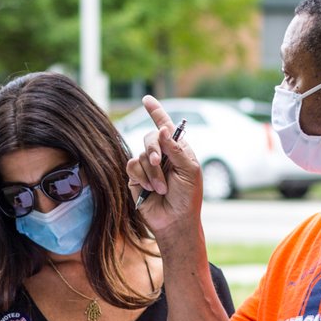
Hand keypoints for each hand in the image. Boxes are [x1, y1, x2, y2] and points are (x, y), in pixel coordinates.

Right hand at [125, 96, 202, 235]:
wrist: (175, 221)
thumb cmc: (188, 197)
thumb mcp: (189, 171)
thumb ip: (176, 150)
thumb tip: (164, 129)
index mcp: (177, 150)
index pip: (166, 127)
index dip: (156, 112)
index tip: (147, 99)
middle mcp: (161, 156)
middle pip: (150, 137)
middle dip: (153, 149)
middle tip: (158, 162)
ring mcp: (147, 167)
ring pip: (140, 154)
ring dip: (151, 172)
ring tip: (161, 189)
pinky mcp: (135, 178)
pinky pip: (132, 166)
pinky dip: (141, 177)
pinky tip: (149, 189)